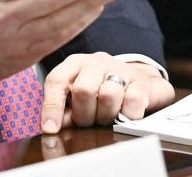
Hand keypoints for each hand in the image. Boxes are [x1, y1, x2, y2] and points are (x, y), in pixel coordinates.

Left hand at [40, 52, 174, 132]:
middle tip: (91, 120)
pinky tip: (126, 113)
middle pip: (83, 90)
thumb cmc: (102, 91)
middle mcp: (96, 62)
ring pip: (108, 96)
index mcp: (75, 64)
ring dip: (107, 116)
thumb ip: (65, 110)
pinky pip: (132, 102)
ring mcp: (120, 68)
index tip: (50, 129)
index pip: (56, 81)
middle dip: (84, 115)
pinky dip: (127, 115)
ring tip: (108, 116)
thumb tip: (53, 125)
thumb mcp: (79, 97)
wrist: (140, 82)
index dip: (51, 106)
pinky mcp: (141, 81)